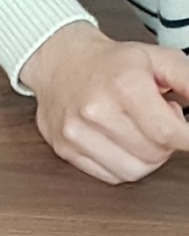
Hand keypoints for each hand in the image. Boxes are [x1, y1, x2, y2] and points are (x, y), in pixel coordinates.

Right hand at [18, 22, 188, 183]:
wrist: (60, 63)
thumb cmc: (111, 63)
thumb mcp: (159, 59)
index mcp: (124, 85)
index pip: (168, 132)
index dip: (188, 140)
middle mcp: (96, 111)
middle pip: (153, 154)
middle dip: (167, 143)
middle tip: (160, 122)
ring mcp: (77, 134)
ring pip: (133, 171)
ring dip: (147, 157)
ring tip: (140, 133)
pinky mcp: (65, 150)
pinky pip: (110, 176)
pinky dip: (124, 164)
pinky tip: (122, 143)